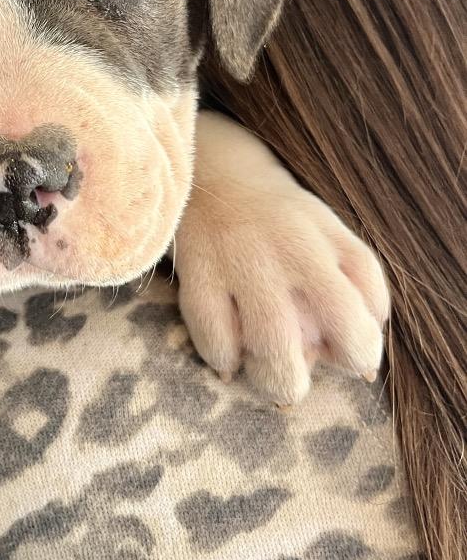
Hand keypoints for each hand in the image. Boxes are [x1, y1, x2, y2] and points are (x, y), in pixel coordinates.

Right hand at [174, 112, 388, 404]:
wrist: (217, 175)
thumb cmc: (283, 223)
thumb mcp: (333, 237)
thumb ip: (358, 287)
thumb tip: (362, 366)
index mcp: (323, 245)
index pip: (357, 311)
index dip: (359, 349)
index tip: (349, 357)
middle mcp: (282, 253)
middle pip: (310, 330)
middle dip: (304, 376)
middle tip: (298, 384)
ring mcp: (237, 262)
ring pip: (264, 340)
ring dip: (269, 377)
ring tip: (268, 379)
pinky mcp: (196, 272)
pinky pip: (212, 332)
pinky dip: (221, 357)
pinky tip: (227, 359)